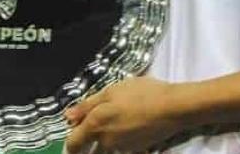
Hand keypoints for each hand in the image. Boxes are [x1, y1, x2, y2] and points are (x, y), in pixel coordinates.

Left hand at [64, 77, 189, 153]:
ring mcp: (120, 148)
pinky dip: (121, 140)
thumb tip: (67, 117)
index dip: (71, 138)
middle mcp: (104, 142)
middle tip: (100, 122)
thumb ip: (87, 105)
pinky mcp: (134, 150)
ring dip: (106, 140)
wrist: (171, 108)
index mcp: (95, 125)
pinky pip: (120, 147)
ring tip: (120, 120)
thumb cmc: (140, 94)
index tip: (75, 128)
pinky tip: (133, 125)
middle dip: (88, 140)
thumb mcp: (111, 91)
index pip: (72, 143)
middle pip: (89, 148)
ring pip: (105, 148)